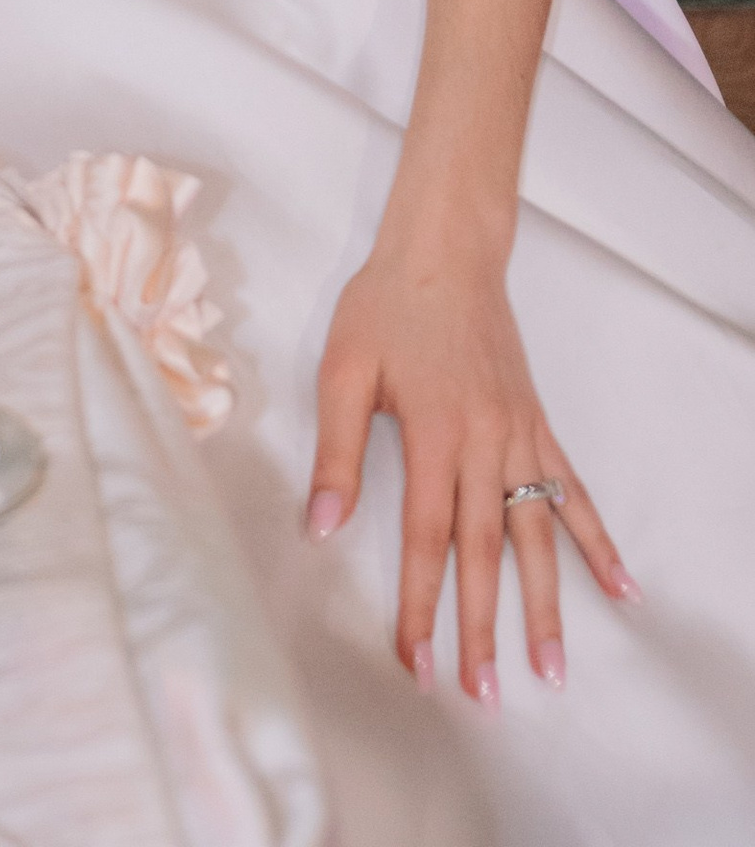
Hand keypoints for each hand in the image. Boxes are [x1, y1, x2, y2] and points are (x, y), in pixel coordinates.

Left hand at [308, 233, 631, 692]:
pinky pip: (573, 494)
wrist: (446, 250)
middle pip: (485, 552)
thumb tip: (322, 528)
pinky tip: (623, 590)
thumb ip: (337, 452)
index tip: (416, 661)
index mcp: (436, 434)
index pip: (425, 538)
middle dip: (482, 628)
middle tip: (482, 695)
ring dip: (544, 607)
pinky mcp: (538, 428)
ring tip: (552, 672)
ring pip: (537, 537)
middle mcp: (486, 445)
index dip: (418, 604)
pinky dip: (598, 543)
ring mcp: (520, 438)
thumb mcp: (344, 368)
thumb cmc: (386, 307)